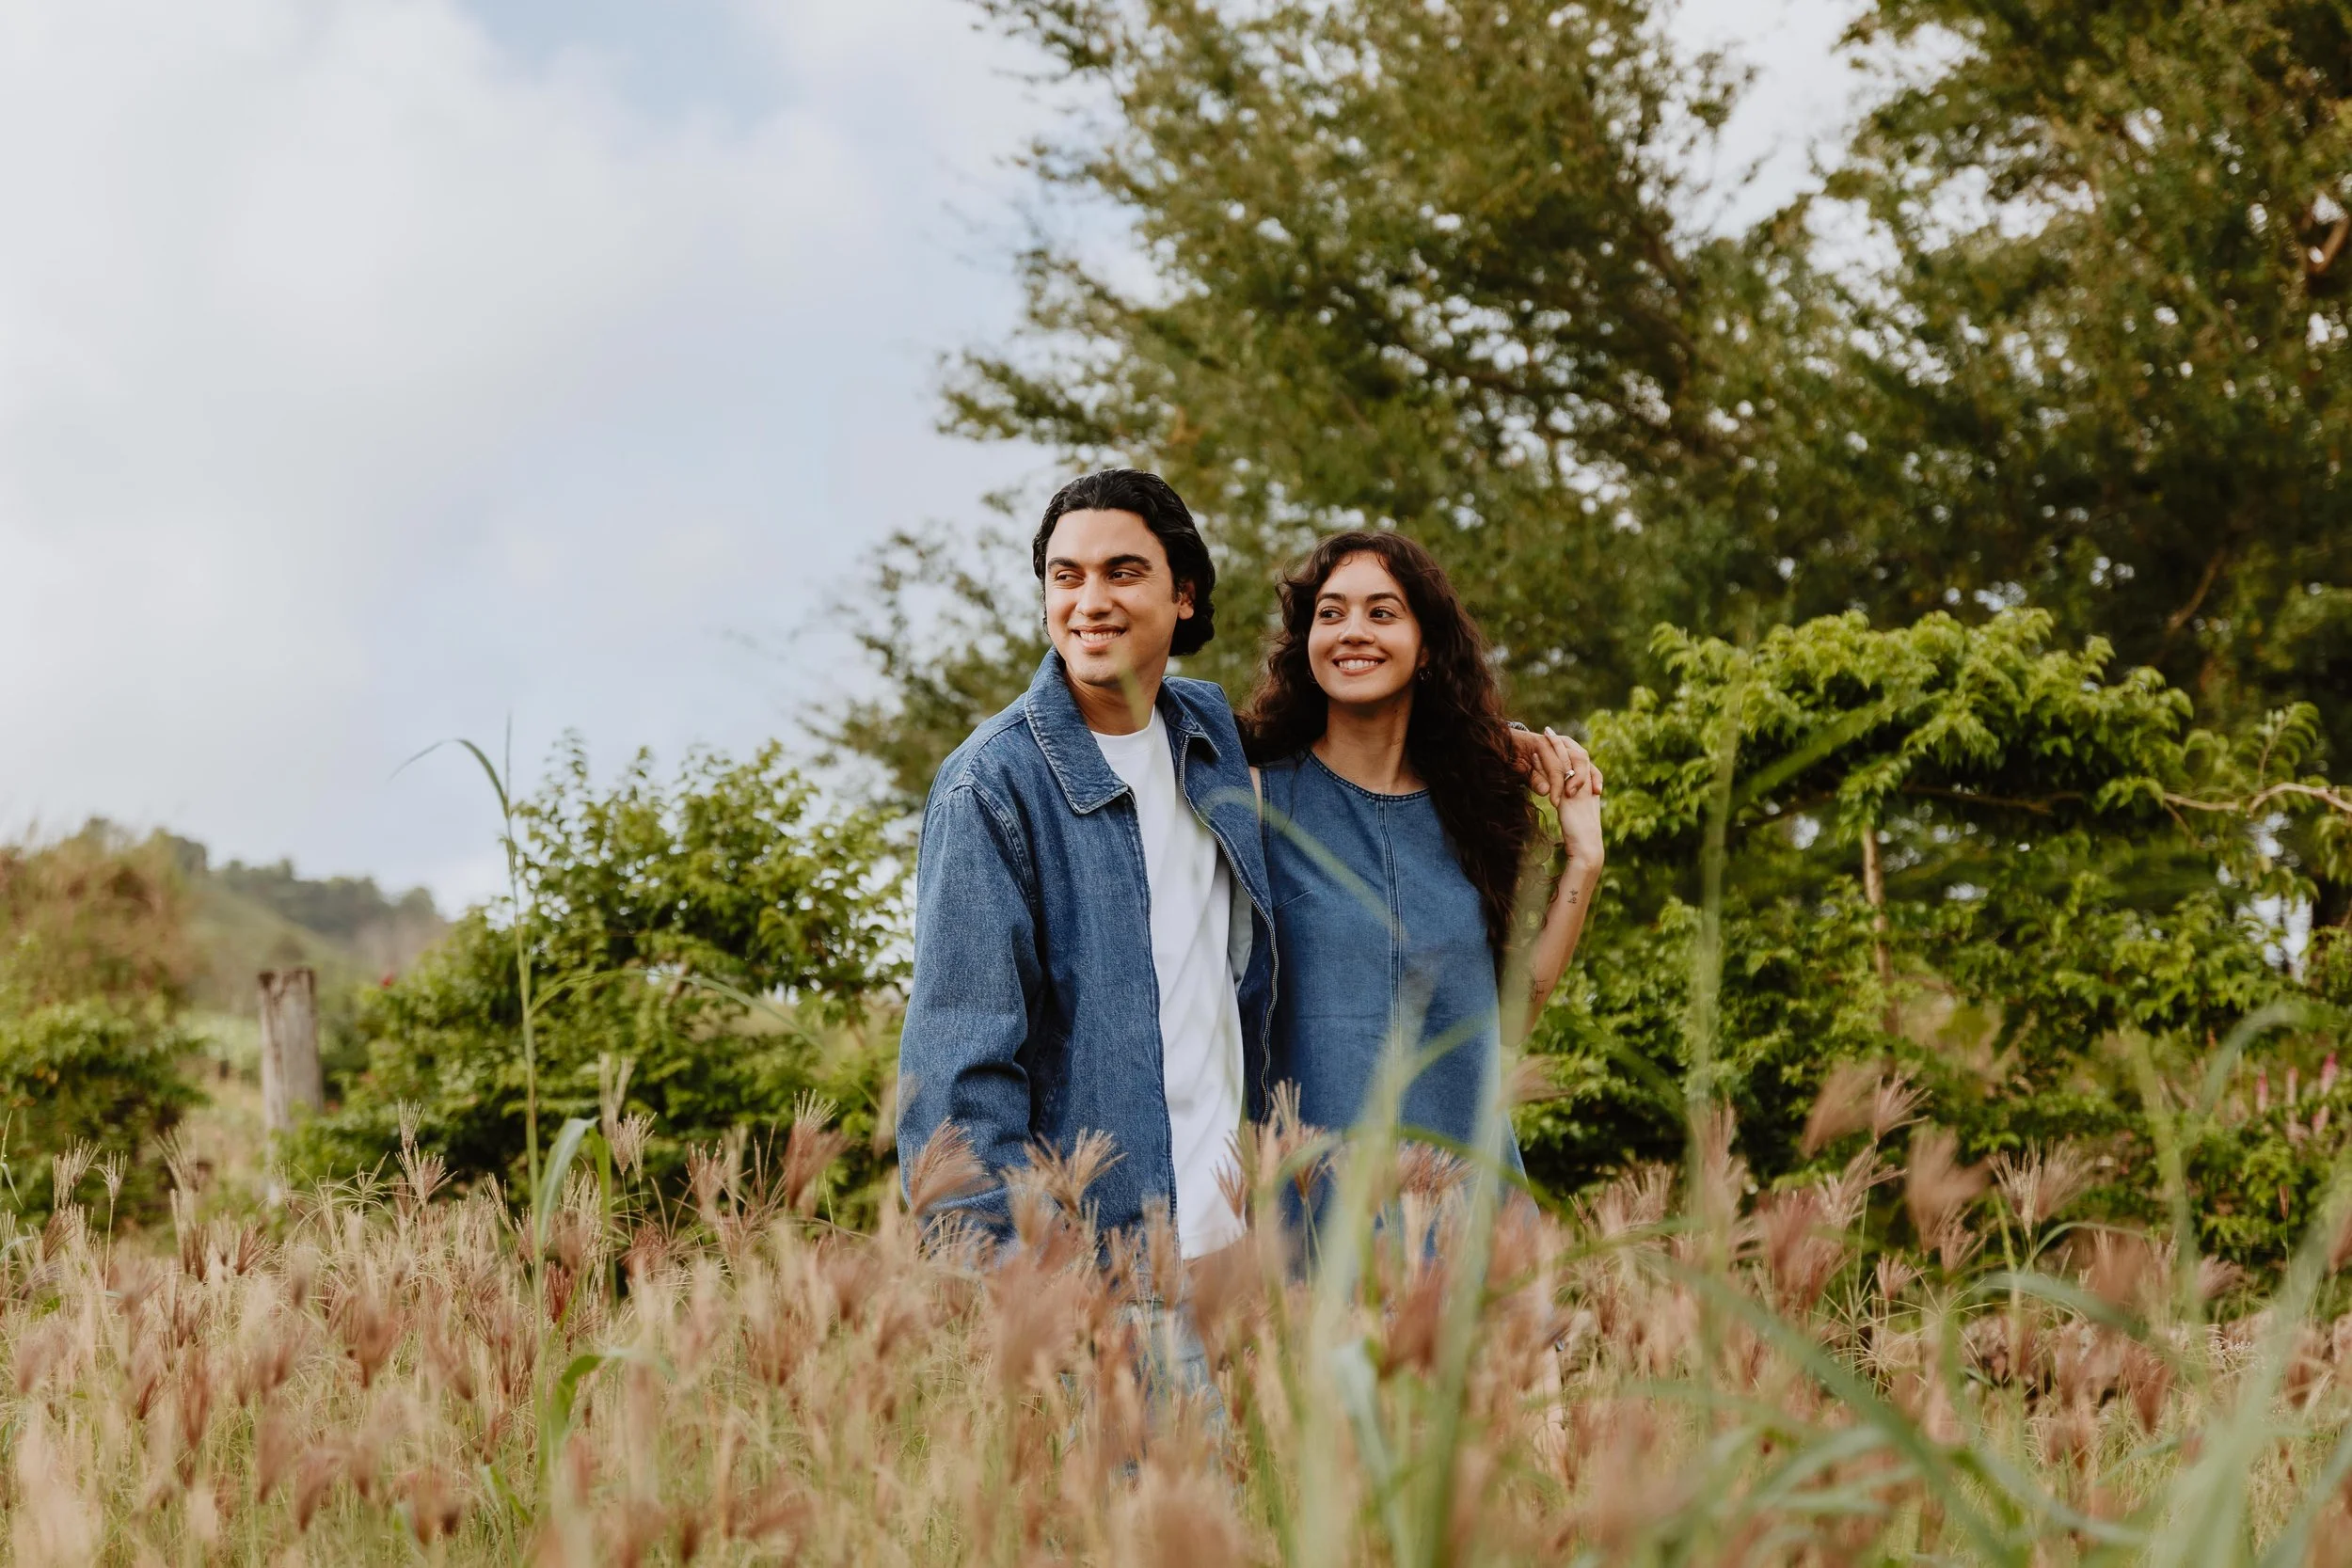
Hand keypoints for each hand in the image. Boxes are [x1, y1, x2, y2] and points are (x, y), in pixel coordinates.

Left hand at [1529, 727, 1603, 869]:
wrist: (1587, 848)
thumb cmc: (1581, 838)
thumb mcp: (1577, 816)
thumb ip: (1572, 804)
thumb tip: (1564, 799)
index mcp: (1589, 788)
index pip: (1580, 761)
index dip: (1569, 749)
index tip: (1557, 740)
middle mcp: (1585, 785)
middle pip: (1575, 755)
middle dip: (1561, 742)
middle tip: (1548, 731)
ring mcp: (1578, 789)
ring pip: (1565, 761)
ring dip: (1551, 747)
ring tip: (1539, 737)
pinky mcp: (1568, 796)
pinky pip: (1555, 773)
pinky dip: (1543, 763)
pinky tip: (1533, 757)